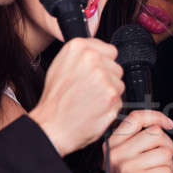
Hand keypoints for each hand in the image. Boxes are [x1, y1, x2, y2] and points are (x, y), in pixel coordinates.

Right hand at [30, 38, 124, 155]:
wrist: (53, 126)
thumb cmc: (56, 99)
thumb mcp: (61, 66)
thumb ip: (83, 56)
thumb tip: (100, 53)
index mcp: (78, 47)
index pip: (110, 50)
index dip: (104, 64)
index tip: (94, 73)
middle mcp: (92, 58)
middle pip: (116, 67)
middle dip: (107, 79)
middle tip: (89, 90)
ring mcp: (103, 76)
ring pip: (119, 83)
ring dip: (109, 93)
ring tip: (90, 99)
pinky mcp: (112, 94)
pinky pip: (120, 99)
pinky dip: (111, 106)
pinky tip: (95, 108)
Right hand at [106, 110, 172, 172]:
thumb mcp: (126, 160)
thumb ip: (138, 142)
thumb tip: (161, 125)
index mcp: (114, 144)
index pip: (136, 118)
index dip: (156, 117)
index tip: (168, 123)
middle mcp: (117, 153)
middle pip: (156, 134)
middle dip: (167, 149)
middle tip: (161, 163)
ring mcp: (126, 166)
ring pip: (165, 153)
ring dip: (168, 167)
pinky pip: (167, 170)